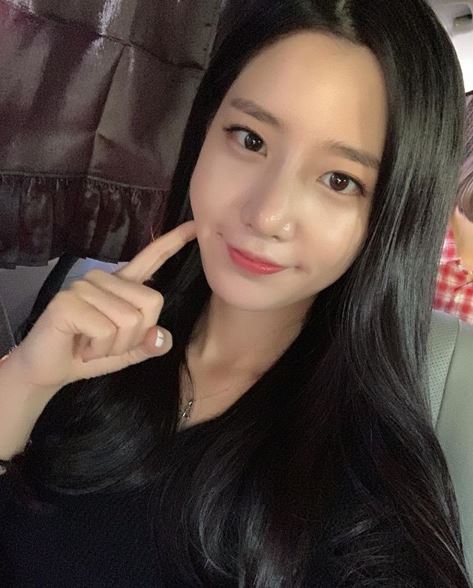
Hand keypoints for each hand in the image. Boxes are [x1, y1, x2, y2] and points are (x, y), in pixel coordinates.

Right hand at [8, 221, 195, 391]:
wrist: (49, 370)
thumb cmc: (88, 354)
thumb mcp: (127, 352)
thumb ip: (148, 343)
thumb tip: (163, 338)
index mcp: (122, 285)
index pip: (152, 258)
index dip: (173, 243)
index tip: (193, 226)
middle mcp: (104, 279)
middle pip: (152, 303)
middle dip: (135, 336)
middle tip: (107, 343)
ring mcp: (85, 286)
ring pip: (129, 321)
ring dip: (114, 346)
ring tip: (91, 345)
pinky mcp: (68, 301)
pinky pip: (105, 330)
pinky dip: (98, 349)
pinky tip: (81, 347)